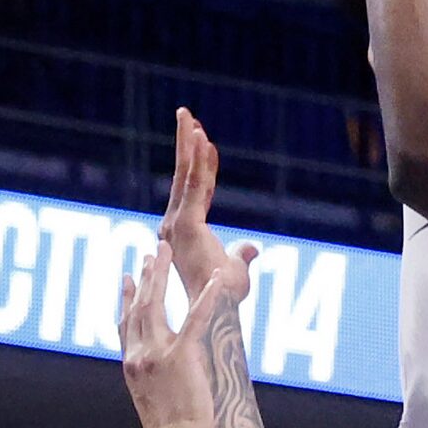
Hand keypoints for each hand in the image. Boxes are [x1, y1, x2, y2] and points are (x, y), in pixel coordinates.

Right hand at [119, 243, 222, 427]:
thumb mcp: (150, 398)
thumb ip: (150, 376)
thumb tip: (157, 370)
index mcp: (131, 364)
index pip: (125, 322)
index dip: (126, 297)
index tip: (127, 277)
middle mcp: (138, 354)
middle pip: (139, 306)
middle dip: (145, 276)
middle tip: (151, 252)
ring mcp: (156, 353)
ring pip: (155, 304)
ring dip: (161, 274)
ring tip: (165, 251)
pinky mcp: (180, 357)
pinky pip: (195, 319)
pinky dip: (206, 297)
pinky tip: (215, 280)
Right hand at [159, 109, 256, 306]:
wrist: (214, 313)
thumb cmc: (222, 300)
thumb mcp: (236, 271)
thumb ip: (241, 256)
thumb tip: (252, 247)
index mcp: (185, 232)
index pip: (196, 190)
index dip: (202, 165)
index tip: (205, 140)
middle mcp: (175, 224)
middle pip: (184, 176)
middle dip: (185, 143)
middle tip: (185, 113)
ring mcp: (177, 224)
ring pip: (186, 176)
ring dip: (189, 144)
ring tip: (188, 116)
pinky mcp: (186, 225)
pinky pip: (196, 187)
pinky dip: (200, 163)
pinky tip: (204, 140)